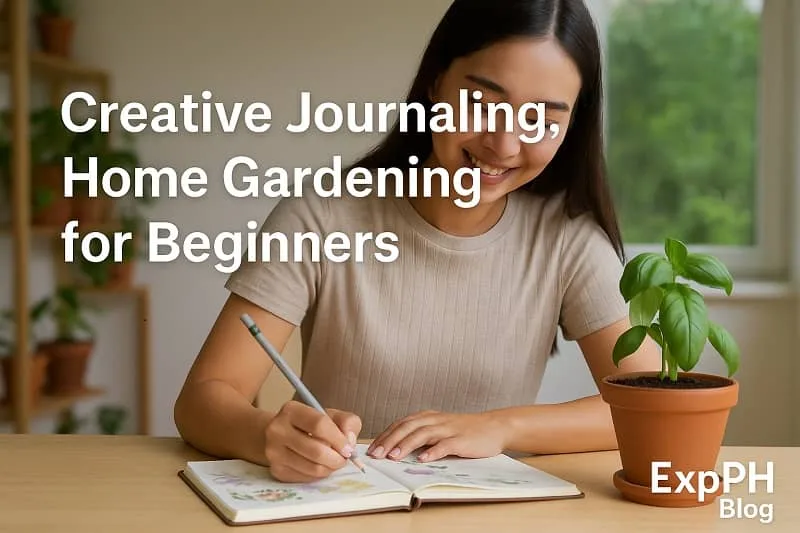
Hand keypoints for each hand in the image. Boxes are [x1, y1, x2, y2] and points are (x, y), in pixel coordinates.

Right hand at [263, 400, 361, 482]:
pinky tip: (320, 466)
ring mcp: (274, 452)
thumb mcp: (331, 415)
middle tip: (344, 459)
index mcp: (291, 410)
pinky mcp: (276, 470)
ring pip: (313, 467)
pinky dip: (319, 475)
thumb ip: (347, 421)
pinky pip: (306, 478)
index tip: (348, 448)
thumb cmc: (311, 425)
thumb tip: (349, 441)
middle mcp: (277, 430)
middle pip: (316, 450)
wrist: (282, 436)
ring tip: (333, 462)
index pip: (319, 424)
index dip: (338, 439)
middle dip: (337, 458)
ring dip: (330, 468)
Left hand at [367, 410, 508, 462]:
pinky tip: (423, 459)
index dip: (385, 435)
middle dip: (389, 441)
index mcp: (428, 417)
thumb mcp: (440, 428)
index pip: (401, 424)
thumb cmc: (464, 430)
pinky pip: (444, 445)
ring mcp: (448, 429)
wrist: (494, 426)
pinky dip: (433, 451)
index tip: (372, 449)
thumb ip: (421, 435)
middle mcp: (435, 420)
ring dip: (406, 445)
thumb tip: (396, 449)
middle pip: (407, 427)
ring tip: (393, 457)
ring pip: (422, 434)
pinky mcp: (461, 440)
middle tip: (376, 455)